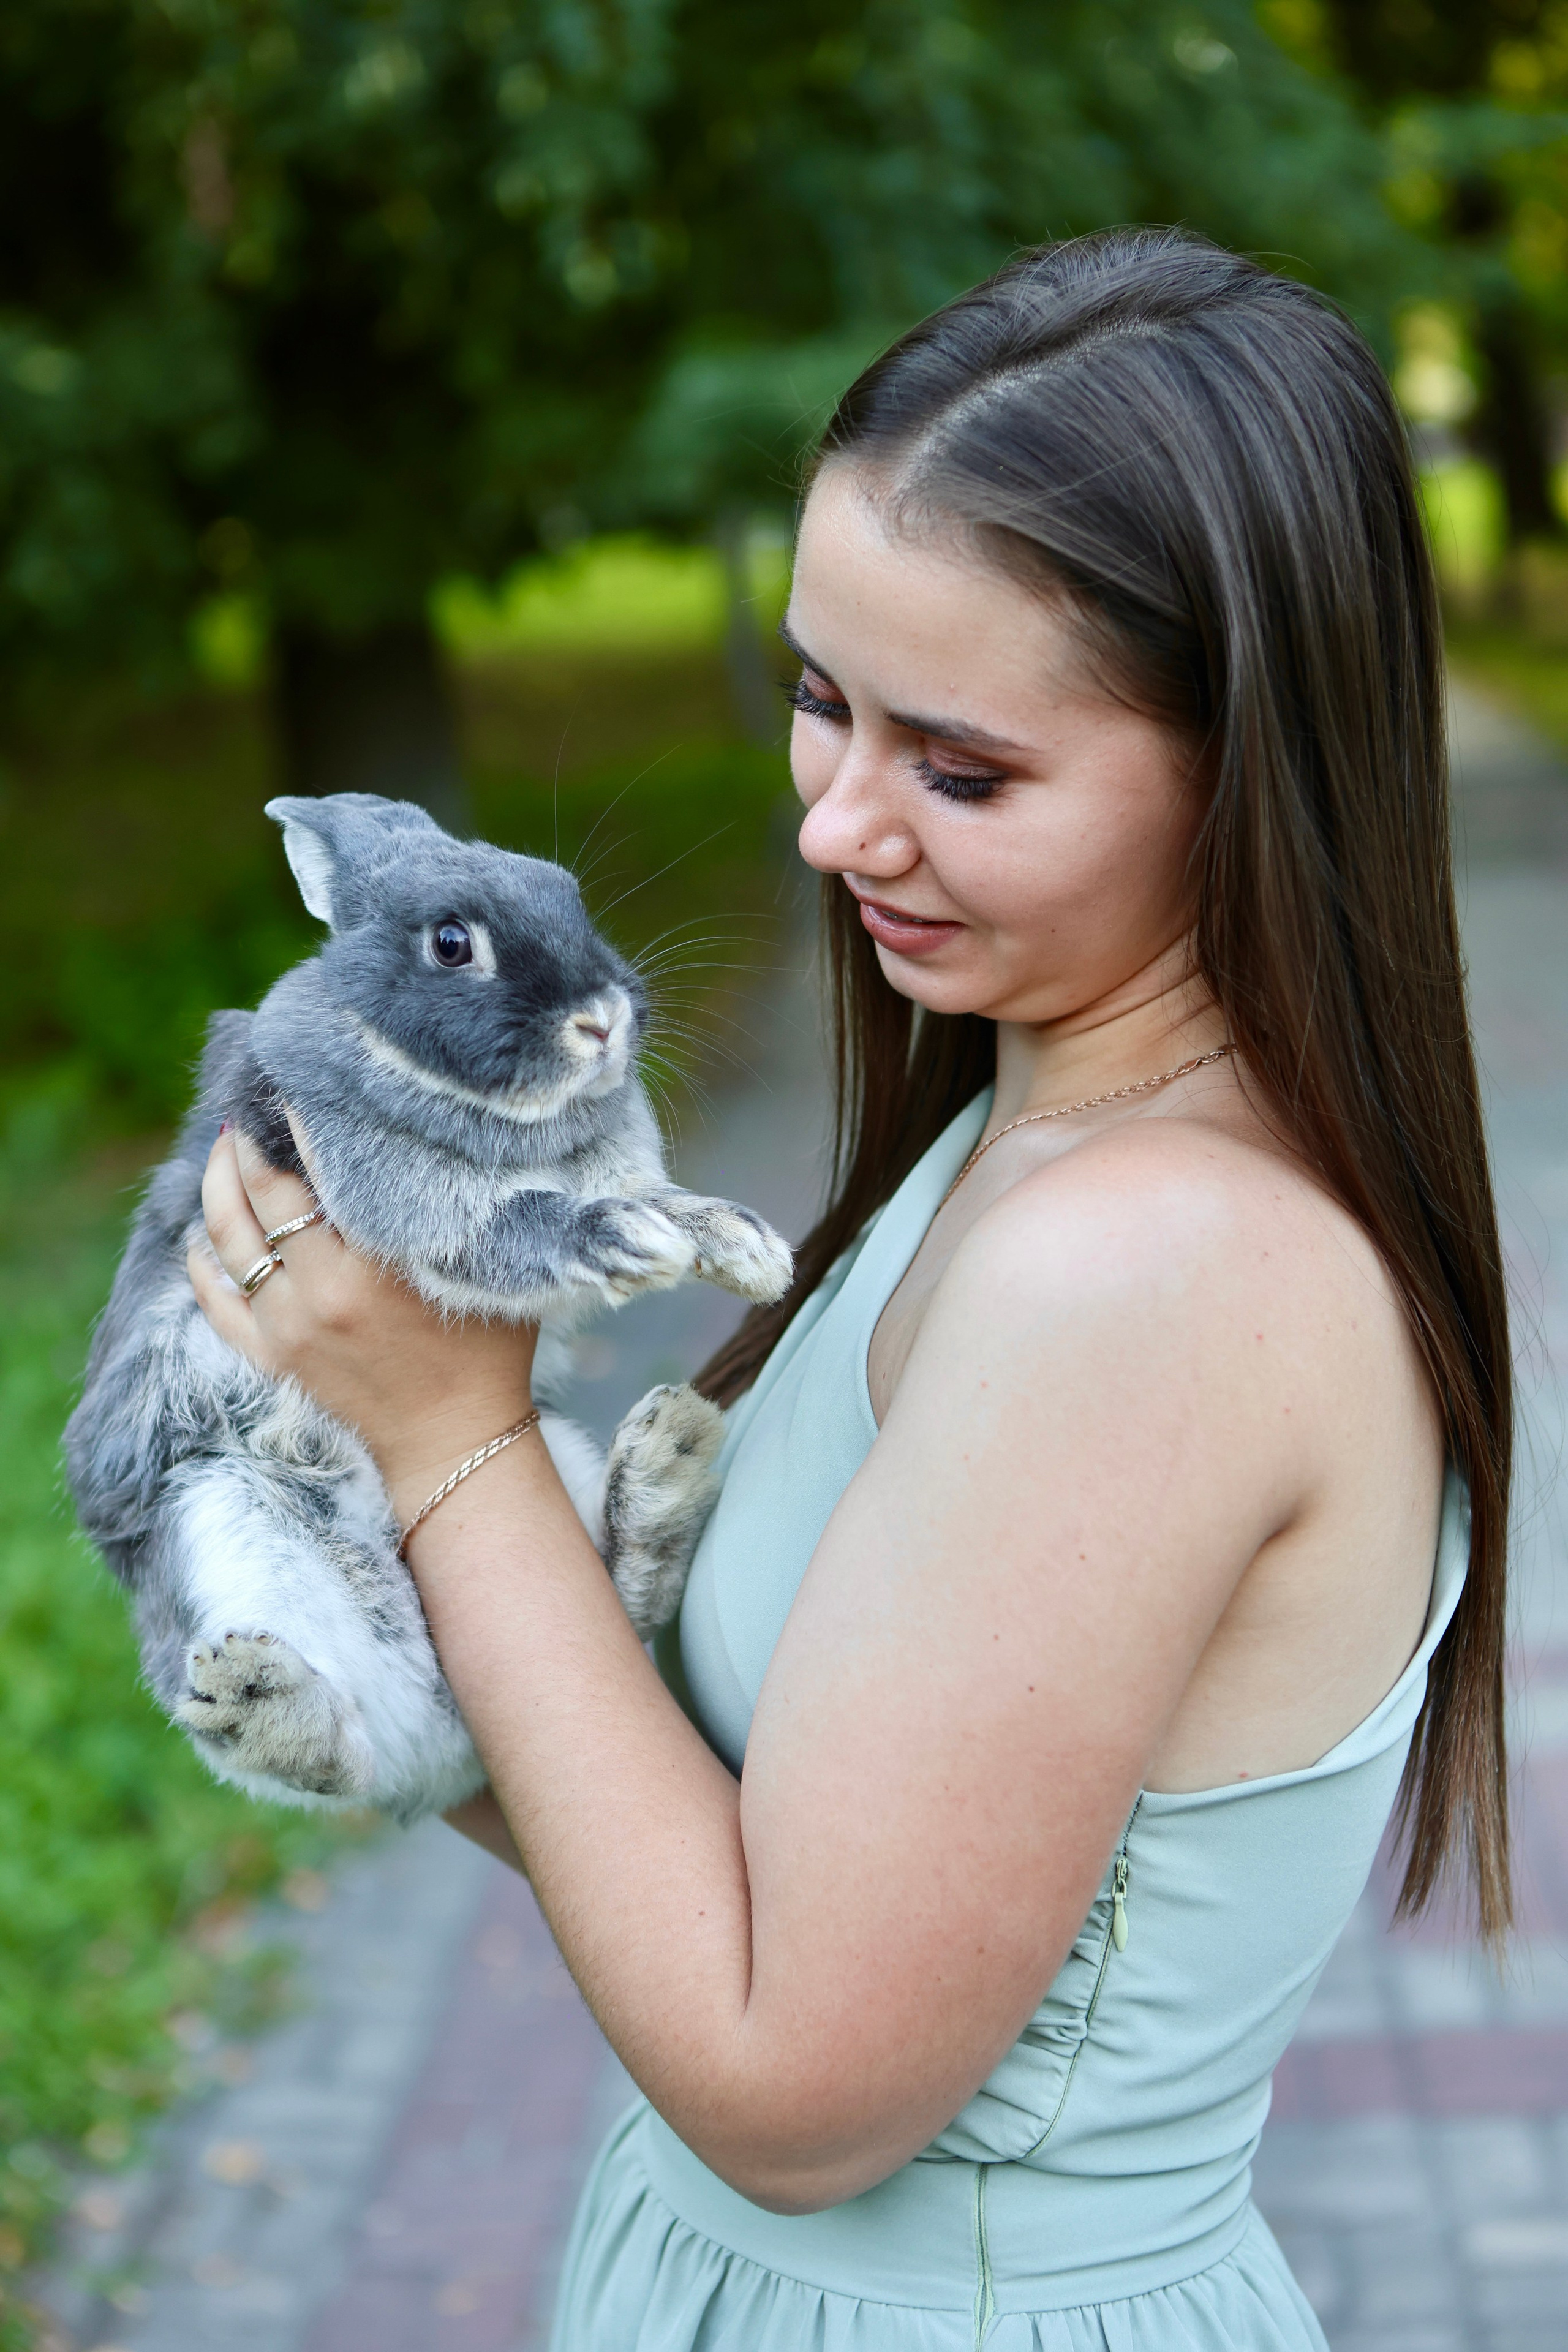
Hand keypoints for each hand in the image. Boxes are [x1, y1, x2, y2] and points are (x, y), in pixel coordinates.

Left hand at [188, 1121, 537, 1521]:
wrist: (456, 1442)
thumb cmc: (488, 1350)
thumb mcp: (483, 1269)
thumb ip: (455, 1209)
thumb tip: (435, 1140)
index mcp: (373, 1264)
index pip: (316, 1167)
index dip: (298, 1118)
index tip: (296, 1080)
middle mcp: (321, 1290)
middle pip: (260, 1195)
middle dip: (247, 1145)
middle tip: (248, 1109)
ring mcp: (288, 1326)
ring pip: (228, 1240)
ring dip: (216, 1188)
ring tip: (222, 1152)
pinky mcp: (271, 1358)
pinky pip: (215, 1301)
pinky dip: (200, 1262)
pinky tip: (200, 1234)